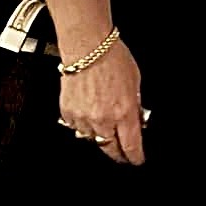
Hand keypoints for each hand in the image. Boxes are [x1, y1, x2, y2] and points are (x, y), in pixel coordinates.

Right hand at [58, 39, 145, 164]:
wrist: (87, 46)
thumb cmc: (112, 57)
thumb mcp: (135, 81)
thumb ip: (135, 103)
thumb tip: (137, 118)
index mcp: (124, 112)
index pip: (131, 146)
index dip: (135, 157)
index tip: (137, 159)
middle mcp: (103, 119)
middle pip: (109, 148)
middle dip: (117, 153)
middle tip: (121, 152)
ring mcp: (84, 117)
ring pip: (91, 139)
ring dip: (99, 136)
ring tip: (104, 125)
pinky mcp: (68, 112)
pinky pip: (76, 127)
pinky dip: (83, 124)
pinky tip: (89, 114)